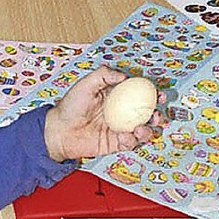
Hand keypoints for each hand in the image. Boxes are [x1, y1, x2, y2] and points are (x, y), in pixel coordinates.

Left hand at [43, 67, 161, 162]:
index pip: (138, 93)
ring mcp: (119, 128)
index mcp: (116, 96)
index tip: (158, 94)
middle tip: (156, 114)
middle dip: (156, 115)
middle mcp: (120, 112)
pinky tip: (124, 136)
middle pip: (145, 113)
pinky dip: (132, 140)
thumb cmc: (69, 106)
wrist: (59, 131)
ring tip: (142, 128)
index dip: (151, 94)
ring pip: (143, 130)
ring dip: (148, 130)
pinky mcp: (115, 143)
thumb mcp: (85, 84)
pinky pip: (130, 142)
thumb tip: (124, 76)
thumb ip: (103, 75)